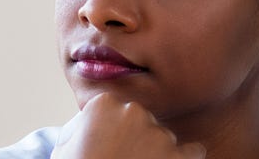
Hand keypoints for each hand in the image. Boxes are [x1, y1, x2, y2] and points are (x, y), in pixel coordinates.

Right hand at [49, 93, 205, 158]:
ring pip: (165, 139)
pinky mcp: (178, 157)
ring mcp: (158, 134)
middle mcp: (134, 112)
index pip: (118, 112)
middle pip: (143, 123)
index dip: (113, 133)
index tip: (107, 149)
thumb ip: (83, 123)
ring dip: (156, 153)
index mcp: (104, 105)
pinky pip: (193, 151)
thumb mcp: (65, 146)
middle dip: (137, 141)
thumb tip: (95, 118)